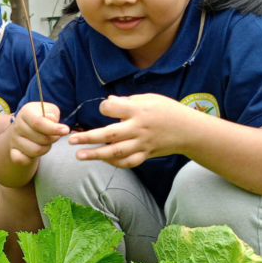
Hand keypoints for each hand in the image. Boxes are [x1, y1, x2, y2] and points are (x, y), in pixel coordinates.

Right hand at [9, 102, 67, 164]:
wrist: (26, 126)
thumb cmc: (42, 117)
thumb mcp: (50, 110)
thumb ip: (53, 113)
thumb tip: (51, 119)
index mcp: (25, 112)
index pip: (38, 123)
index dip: (54, 128)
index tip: (66, 130)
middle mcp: (17, 125)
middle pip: (40, 139)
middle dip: (53, 139)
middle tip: (55, 136)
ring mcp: (14, 139)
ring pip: (35, 151)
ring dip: (46, 149)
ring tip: (46, 143)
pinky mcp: (13, 151)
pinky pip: (21, 160)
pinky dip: (30, 159)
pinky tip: (35, 151)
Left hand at [68, 94, 198, 167]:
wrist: (189, 130)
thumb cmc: (168, 110)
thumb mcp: (150, 98)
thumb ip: (128, 100)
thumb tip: (108, 100)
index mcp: (138, 110)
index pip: (112, 108)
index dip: (105, 107)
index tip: (103, 108)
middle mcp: (138, 127)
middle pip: (110, 134)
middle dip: (88, 137)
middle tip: (71, 140)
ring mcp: (142, 143)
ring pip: (116, 152)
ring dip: (96, 155)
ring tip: (79, 156)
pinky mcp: (146, 154)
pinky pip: (128, 162)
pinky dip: (115, 163)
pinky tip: (102, 161)